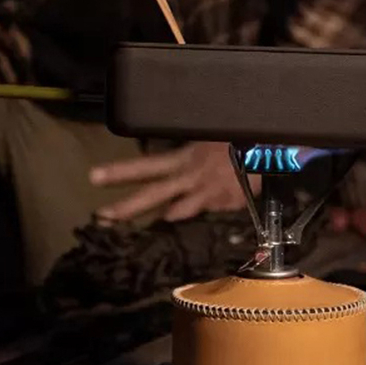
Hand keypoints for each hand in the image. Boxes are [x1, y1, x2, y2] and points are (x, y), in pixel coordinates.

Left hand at [90, 143, 260, 222]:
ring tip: (141, 226)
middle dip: (125, 207)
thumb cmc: (239, 137)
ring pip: (176, 210)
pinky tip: (194, 215)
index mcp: (184, 157)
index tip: (93, 178)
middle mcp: (190, 177)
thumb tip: (173, 171)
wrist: (272, 146)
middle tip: (100, 216)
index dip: (119, 171)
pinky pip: (207, 212)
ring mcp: (207, 194)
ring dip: (157, 219)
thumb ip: (190, 156)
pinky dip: (200, 212)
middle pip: (152, 193)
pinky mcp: (225, 204)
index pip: (146, 165)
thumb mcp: (209, 138)